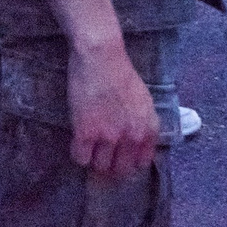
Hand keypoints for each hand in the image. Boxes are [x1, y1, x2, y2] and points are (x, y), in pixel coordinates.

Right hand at [67, 38, 160, 177]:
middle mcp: (132, 137)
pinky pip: (80, 158)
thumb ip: (143, 125)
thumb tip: (133, 143)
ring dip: (93, 160)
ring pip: (100, 166)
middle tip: (101, 155)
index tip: (119, 157)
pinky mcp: (86, 132)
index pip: (141, 163)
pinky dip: (78, 154)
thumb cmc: (121, 73)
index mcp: (149, 129)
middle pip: (120, 169)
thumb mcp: (144, 101)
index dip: (128, 161)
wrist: (101, 56)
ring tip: (88, 148)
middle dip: (111, 165)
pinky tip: (77, 142)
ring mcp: (109, 137)